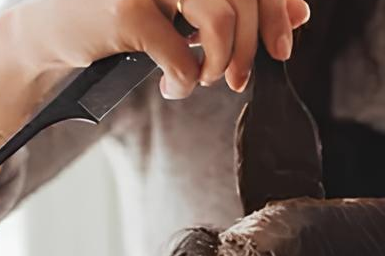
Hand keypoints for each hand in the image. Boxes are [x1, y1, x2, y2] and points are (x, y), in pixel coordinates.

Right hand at [8, 0, 309, 102]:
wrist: (50, 31)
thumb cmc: (119, 15)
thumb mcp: (181, 4)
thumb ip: (236, 3)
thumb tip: (300, 12)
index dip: (276, 5)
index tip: (285, 42)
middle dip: (251, 45)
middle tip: (238, 78)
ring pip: (220, 18)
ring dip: (220, 63)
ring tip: (205, 79)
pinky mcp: (128, 8)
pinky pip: (184, 57)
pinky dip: (186, 82)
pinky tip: (172, 85)